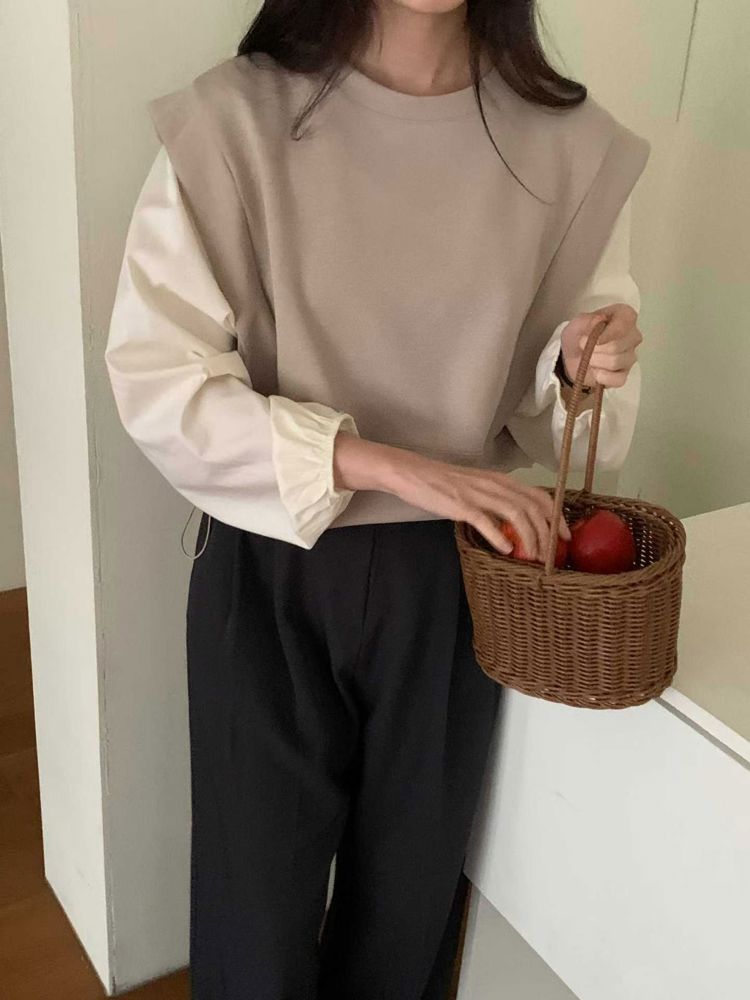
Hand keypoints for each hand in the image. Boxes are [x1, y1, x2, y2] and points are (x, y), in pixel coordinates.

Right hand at [332, 432, 570, 558]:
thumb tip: (514, 522)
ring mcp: (479, 494)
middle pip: (533, 507)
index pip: (539, 496)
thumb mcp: (478, 487)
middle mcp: (495, 484)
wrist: (414, 474)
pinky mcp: (462, 505)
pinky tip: (507, 551)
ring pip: (516, 515)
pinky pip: (487, 522)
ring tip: (533, 557)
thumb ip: (497, 500)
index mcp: (501, 480)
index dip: (556, 516)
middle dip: (548, 532)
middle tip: (553, 553)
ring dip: (530, 538)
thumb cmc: (445, 483)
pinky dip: (500, 538)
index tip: (564, 535)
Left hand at [559, 303, 642, 390]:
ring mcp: (631, 356)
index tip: (595, 339)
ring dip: (595, 361)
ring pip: (615, 362)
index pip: (625, 322)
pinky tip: (595, 371)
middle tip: (584, 347)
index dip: (609, 333)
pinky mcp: (625, 374)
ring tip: (589, 358)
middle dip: (594, 349)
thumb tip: (599, 320)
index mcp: (624, 316)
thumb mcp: (578, 322)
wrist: (572, 356)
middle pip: (617, 346)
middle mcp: (633, 335)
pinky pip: (618, 379)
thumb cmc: (579, 335)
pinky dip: (601, 376)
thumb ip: (588, 319)